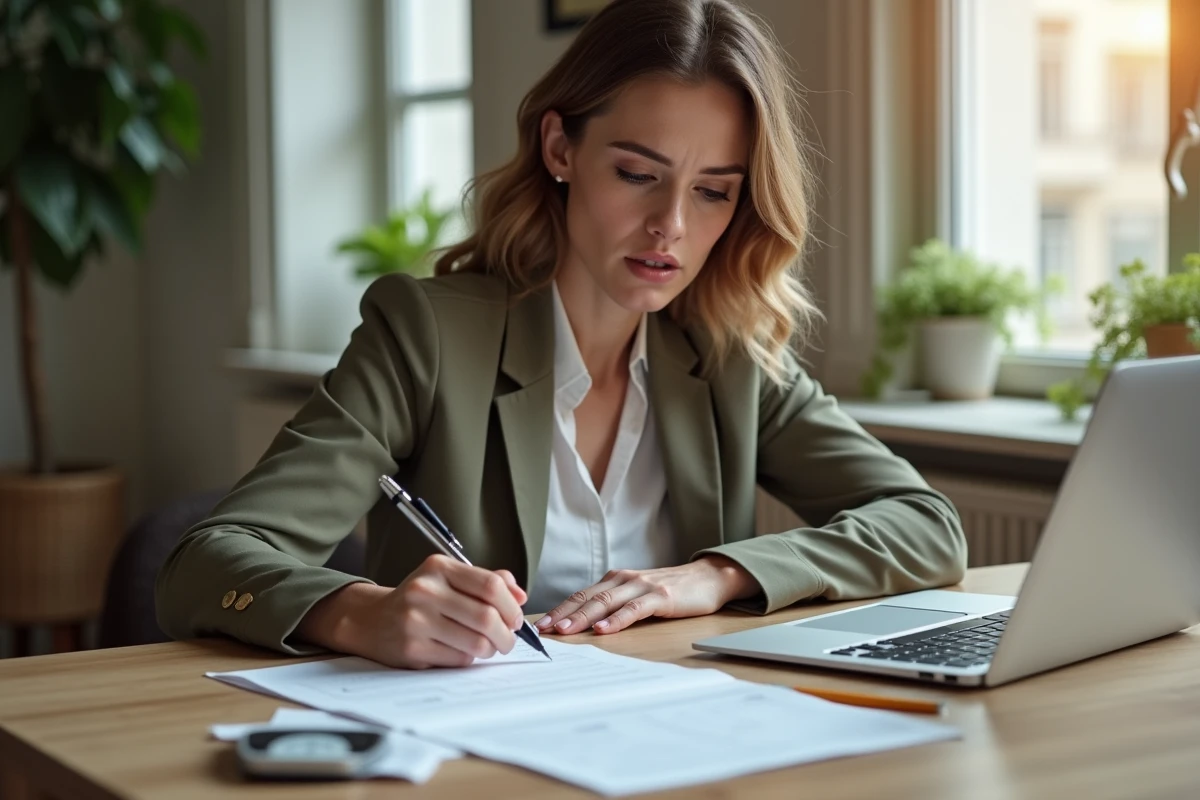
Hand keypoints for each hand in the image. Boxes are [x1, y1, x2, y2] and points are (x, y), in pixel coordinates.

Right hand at [300, 554, 526, 668]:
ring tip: (488, 647)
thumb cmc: (419, 600)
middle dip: (506, 634)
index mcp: (439, 568)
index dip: (511, 606)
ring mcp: (416, 620)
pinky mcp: (412, 648)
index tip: (515, 619)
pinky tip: (462, 652)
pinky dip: (468, 659)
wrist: (371, 620)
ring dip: (490, 650)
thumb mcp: (448, 579)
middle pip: (487, 617)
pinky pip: (458, 659)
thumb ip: (486, 581)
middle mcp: (426, 591)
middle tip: (508, 640)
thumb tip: (520, 596)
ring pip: (476, 643)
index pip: (490, 585)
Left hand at [534, 555, 758, 635]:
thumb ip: (615, 604)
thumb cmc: (671, 591)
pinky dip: (616, 620)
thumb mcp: (637, 595)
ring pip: (605, 602)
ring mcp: (642, 586)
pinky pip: (634, 609)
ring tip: (565, 631)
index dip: (559, 609)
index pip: (581, 595)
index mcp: (615, 580)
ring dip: (583, 617)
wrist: (708, 578)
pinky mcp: (660, 597)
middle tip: (542, 630)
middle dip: (562, 614)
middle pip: (587, 598)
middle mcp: (624, 579)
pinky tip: (604, 630)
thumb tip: (584, 625)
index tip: (540, 625)